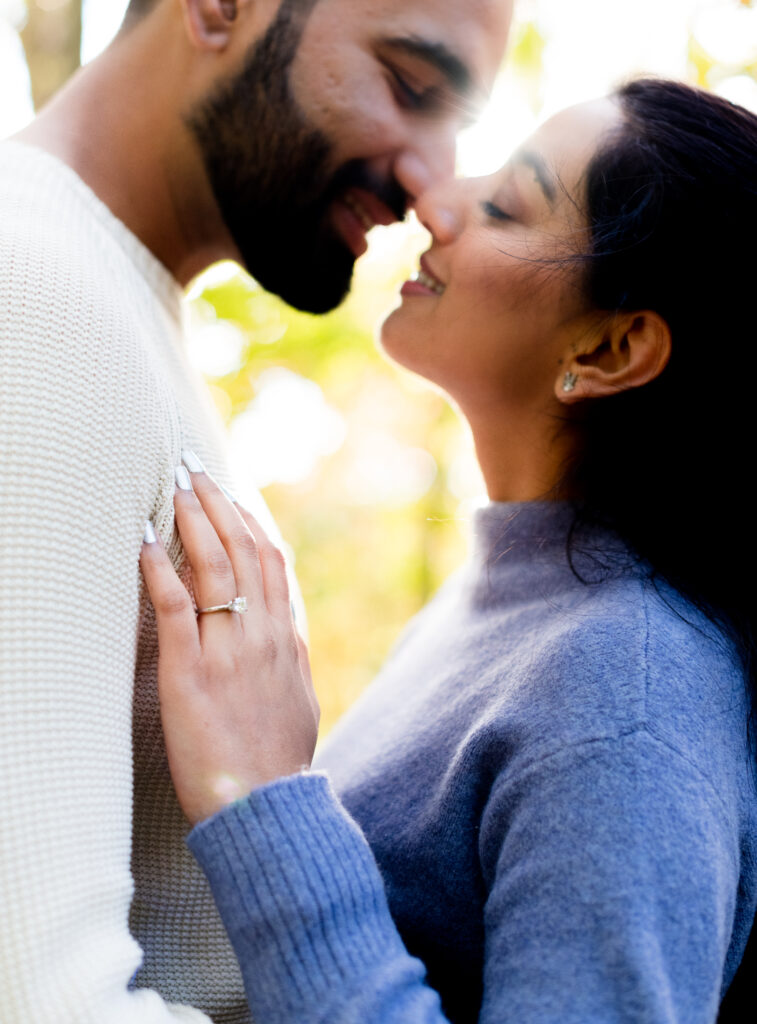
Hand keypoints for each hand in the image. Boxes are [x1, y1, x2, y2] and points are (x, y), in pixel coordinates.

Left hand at [140, 462, 318, 824]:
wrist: (268, 808)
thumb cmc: (281, 761)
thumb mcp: (300, 699)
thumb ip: (292, 657)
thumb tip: (287, 629)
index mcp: (287, 638)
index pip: (271, 562)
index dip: (250, 522)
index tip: (233, 495)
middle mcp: (262, 634)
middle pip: (241, 550)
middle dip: (218, 503)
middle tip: (196, 468)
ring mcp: (228, 650)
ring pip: (212, 566)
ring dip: (192, 520)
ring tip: (174, 487)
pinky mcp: (191, 672)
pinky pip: (174, 608)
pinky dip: (157, 569)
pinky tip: (143, 541)